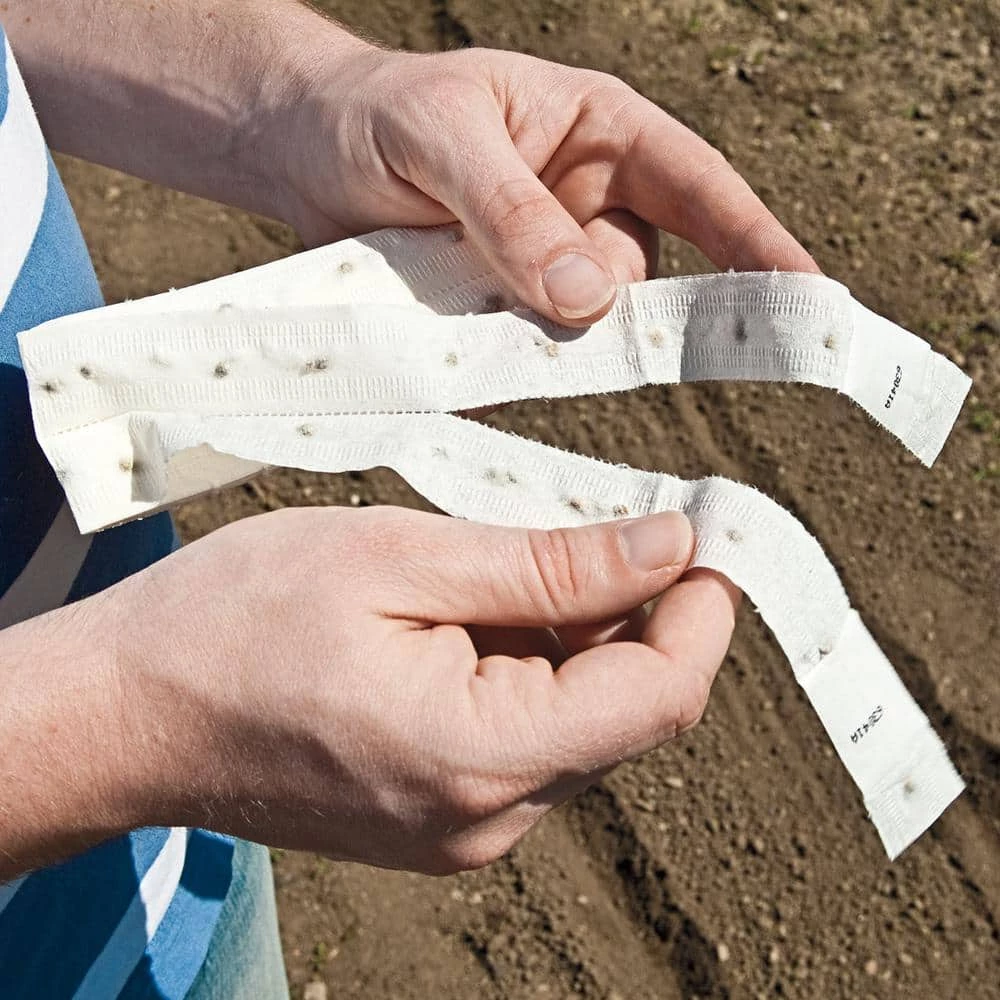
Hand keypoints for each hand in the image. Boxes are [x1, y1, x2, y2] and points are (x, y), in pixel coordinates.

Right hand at [106, 507, 737, 873]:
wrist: (129, 711)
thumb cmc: (237, 621)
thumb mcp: (400, 557)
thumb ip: (551, 566)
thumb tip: (669, 547)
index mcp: (480, 755)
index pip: (657, 696)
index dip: (702, 612)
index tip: (707, 534)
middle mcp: (488, 818)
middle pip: (626, 709)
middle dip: (632, 612)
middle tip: (590, 520)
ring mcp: (465, 831)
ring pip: (580, 720)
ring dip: (571, 635)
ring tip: (487, 569)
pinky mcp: (444, 819)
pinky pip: (530, 738)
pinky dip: (530, 667)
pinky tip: (467, 615)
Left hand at [278, 44, 818, 324]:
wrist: (302, 153)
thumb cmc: (379, 115)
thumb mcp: (440, 136)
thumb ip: (512, 209)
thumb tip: (589, 298)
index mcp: (600, 136)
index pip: (698, 186)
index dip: (756, 241)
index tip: (808, 296)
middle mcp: (587, 207)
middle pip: (642, 278)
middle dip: (619, 311)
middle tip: (558, 311)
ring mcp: (545, 268)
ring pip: (584, 329)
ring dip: (542, 337)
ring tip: (467, 293)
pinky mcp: (501, 316)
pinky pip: (526, 356)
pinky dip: (501, 365)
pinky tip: (460, 343)